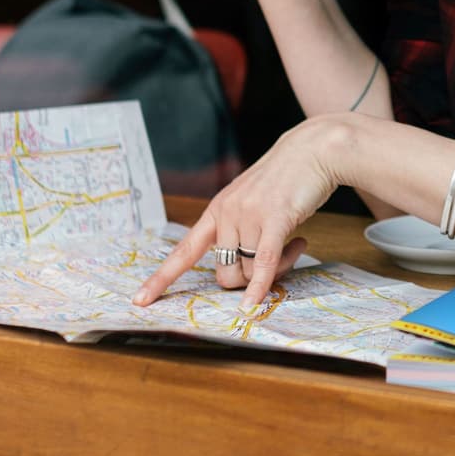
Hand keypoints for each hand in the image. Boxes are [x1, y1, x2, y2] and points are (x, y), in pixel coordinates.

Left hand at [132, 116, 350, 308]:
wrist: (314, 149)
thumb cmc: (288, 178)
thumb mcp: (253, 202)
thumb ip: (241, 228)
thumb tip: (242, 268)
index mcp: (217, 209)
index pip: (184, 251)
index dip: (162, 278)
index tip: (140, 300)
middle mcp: (227, 213)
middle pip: (225, 272)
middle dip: (248, 280)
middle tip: (278, 263)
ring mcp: (249, 215)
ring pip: (250, 269)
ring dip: (275, 271)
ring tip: (296, 246)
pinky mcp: (275, 218)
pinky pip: (263, 263)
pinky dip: (258, 288)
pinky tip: (253, 305)